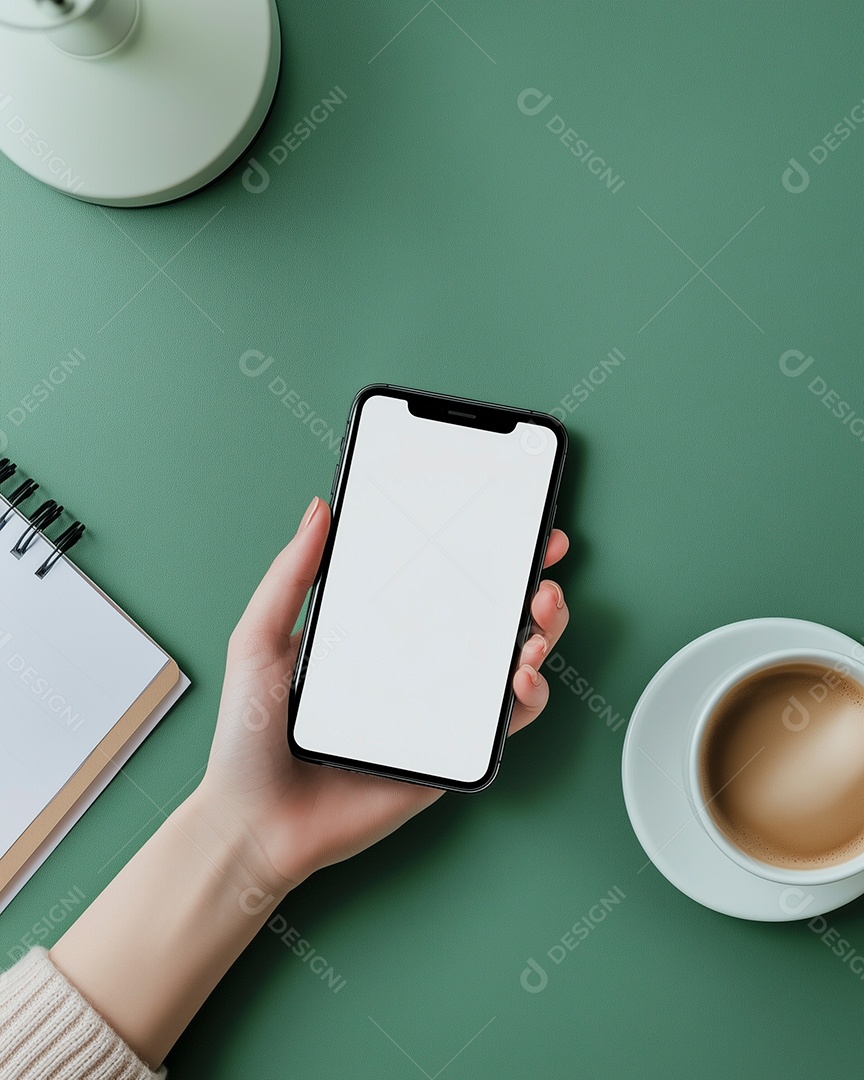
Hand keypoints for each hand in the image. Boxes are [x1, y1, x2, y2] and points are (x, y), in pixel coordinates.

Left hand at [198, 496, 569, 899]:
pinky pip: (503, 723)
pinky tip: (522, 677)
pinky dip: (528, 698)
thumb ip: (289, 577)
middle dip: (529, 585)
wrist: (255, 824)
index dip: (480, 550)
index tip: (510, 520)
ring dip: (541, 633)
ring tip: (540, 615)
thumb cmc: (248, 737)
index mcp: (376, 632)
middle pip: (489, 618)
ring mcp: (436, 709)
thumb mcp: (259, 642)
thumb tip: (319, 510)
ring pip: (509, 664)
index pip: (439, 581)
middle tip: (542, 564)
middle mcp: (415, 665)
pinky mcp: (449, 753)